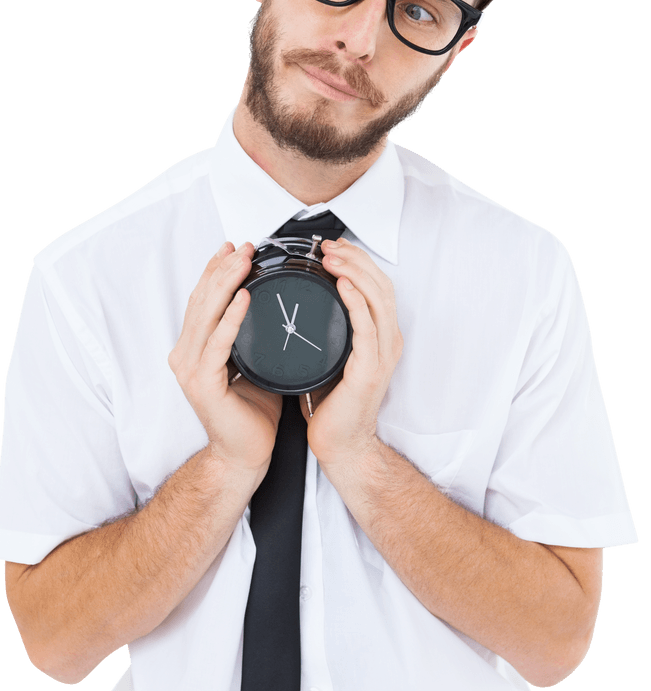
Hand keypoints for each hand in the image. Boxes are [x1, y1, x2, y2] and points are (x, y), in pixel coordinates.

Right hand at [168, 241, 281, 476]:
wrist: (246, 454)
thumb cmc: (252, 413)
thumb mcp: (253, 364)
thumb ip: (253, 338)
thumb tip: (275, 309)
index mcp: (194, 349)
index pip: (202, 300)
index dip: (216, 271)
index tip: (234, 247)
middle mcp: (185, 355)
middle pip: (201, 300)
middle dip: (222, 269)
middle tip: (243, 245)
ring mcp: (189, 369)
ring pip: (206, 315)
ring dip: (226, 283)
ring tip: (244, 260)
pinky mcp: (202, 383)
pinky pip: (218, 343)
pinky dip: (230, 318)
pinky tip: (244, 297)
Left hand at [302, 238, 402, 468]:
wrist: (341, 446)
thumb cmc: (334, 407)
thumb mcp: (332, 359)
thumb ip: (329, 332)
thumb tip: (303, 306)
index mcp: (380, 338)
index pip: (376, 287)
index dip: (358, 261)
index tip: (333, 247)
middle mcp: (387, 342)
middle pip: (380, 286)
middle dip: (356, 259)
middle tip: (329, 245)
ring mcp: (382, 356)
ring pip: (377, 300)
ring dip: (355, 272)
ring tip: (332, 257)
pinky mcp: (370, 370)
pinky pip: (367, 328)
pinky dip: (356, 302)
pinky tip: (343, 285)